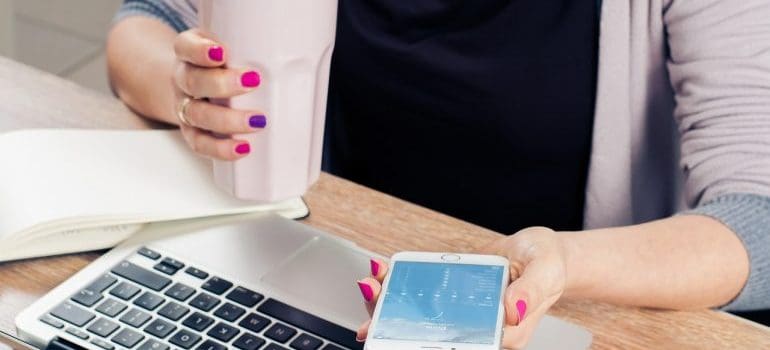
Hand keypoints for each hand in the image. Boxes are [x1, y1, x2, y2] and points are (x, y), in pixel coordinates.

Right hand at [172, 29, 265, 159]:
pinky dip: (221, 148)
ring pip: (197, 115)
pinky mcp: (192, 132)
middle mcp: (183, 79)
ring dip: (227, 120)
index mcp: (188, 53)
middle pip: (193, 82)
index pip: (185, 47)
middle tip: (252, 82)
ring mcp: (185, 107)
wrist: (198, 84)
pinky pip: (200, 143)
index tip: (221, 52)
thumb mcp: (230, 46)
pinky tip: (242, 148)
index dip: (200, 50)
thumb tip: (297, 45)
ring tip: (256, 121)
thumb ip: (249, 45)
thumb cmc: (223, 63)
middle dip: (222, 84)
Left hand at [355, 227, 567, 348]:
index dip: (426, 343)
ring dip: (391, 304)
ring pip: (421, 316)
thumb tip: (512, 309)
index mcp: (502, 333)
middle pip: (432, 335)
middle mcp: (479, 328)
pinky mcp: (453, 294)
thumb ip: (530, 291)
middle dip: (396, 324)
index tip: (398, 334)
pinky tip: (384, 274)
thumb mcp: (545, 271)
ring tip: (371, 285)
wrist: (542, 252)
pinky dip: (402, 284)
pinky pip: (424, 293)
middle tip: (371, 308)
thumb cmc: (547, 263)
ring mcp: (463, 312)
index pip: (460, 345)